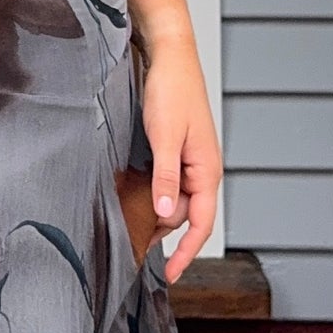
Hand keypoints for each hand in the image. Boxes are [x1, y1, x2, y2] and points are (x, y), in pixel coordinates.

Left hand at [141, 37, 221, 283]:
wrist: (170, 56)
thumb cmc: (172, 91)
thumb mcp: (164, 137)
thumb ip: (166, 177)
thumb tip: (166, 215)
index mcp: (207, 170)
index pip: (202, 224)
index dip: (187, 252)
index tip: (172, 275)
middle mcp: (202, 170)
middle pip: (184, 215)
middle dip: (161, 230)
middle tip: (128, 241)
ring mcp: (190, 161)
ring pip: (173, 199)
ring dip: (154, 210)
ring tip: (125, 217)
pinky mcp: (176, 151)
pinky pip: (167, 183)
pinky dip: (152, 193)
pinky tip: (132, 192)